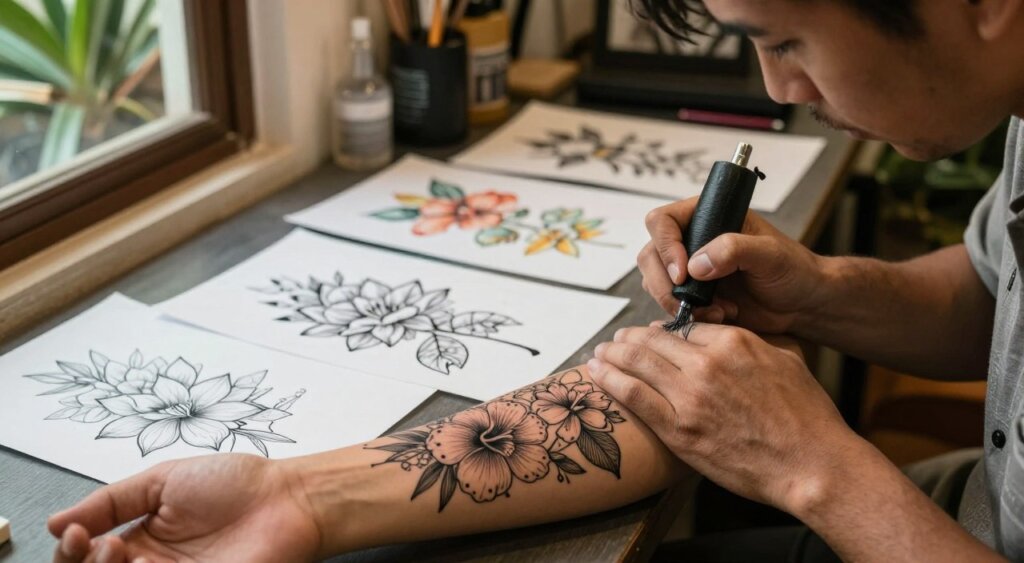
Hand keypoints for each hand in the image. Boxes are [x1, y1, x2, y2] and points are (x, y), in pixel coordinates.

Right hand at [49, 454, 321, 562]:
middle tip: (102, 545)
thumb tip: (58, 521)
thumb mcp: (162, 480)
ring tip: (122, 553)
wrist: (287, 499)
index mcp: (140, 538)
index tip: (78, 533)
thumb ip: (111, 501)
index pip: (86, 557)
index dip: (72, 551)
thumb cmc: (236, 484)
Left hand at [588, 323, 858, 513]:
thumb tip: (727, 334)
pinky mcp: (679, 430)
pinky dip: (609, 380)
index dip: (666, 330)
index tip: (655, 335)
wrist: (813, 465)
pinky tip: (595, 371)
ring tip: (600, 351)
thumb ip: (754, 341)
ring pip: (637, 362)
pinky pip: (633, 397)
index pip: (686, 327)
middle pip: (654, 339)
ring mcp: (690, 397)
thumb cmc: (807, 417)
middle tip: (618, 339)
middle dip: (631, 337)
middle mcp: (707, 364)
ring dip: (612, 353)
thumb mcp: (788, 359)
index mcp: (734, 341)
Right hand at [639, 198, 826, 333]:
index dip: (666, 247)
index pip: (663, 222)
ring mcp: (689, 269)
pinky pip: (669, 304)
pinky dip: (687, 315)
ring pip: (655, 282)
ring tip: (717, 311)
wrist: (802, 304)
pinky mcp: (692, 295)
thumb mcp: (770, 253)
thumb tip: (696, 264)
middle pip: (651, 255)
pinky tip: (718, 316)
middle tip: (690, 302)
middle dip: (665, 283)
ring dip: (678, 302)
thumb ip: (734, 249)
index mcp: (707, 216)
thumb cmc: (793, 270)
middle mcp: (692, 240)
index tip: (684, 273)